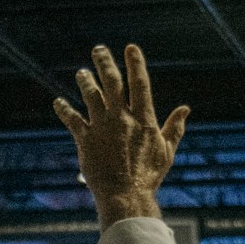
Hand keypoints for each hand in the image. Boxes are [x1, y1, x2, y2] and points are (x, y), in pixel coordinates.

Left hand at [54, 44, 190, 228]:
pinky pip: (72, 119)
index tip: (130, 48)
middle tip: (98, 49)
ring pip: (91, 95)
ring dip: (85, 81)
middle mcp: (121, 118)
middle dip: (105, 63)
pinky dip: (64, 109)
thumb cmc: (149, 176)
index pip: (140, 84)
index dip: (135, 63)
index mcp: (143, 119)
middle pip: (112, 82)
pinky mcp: (85, 140)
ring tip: (82, 73)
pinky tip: (58, 102)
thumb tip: (186, 108)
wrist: (126, 195)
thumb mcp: (166, 151)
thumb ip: (175, 127)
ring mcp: (102, 127)